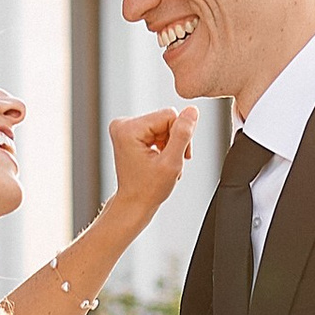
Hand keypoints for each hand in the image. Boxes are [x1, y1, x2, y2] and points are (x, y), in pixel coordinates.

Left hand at [104, 104, 196, 231]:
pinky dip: (163, 145)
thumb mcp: (171, 162)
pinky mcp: (129, 132)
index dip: (180, 135)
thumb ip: (183, 134)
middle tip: (171, 162)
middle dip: (174, 140)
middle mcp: (123, 124)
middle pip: (165, 119)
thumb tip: (192, 111)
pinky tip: (160, 159)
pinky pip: (156, 129)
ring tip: (166, 163)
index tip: (178, 155)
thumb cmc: (148, 189)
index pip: (169, 115)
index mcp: (128, 128)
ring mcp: (124, 128)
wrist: (134, 203)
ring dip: (170, 144)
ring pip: (163, 125)